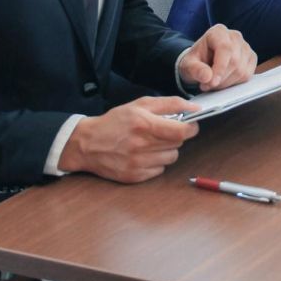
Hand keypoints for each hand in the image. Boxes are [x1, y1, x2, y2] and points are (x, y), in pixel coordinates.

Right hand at [59, 97, 197, 182]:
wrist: (86, 144)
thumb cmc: (115, 122)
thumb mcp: (140, 105)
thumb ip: (170, 104)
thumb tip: (195, 107)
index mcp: (144, 124)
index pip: (181, 131)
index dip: (191, 128)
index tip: (189, 125)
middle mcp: (141, 145)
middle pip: (177, 144)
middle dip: (174, 136)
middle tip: (162, 131)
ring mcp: (137, 163)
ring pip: (171, 158)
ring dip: (166, 150)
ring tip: (151, 143)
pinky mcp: (134, 176)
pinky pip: (159, 170)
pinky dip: (156, 162)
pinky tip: (143, 155)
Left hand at [179, 23, 257, 91]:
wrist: (202, 62)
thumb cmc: (195, 61)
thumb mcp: (188, 65)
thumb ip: (195, 69)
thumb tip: (207, 77)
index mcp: (218, 32)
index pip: (225, 49)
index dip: (220, 68)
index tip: (211, 82)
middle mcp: (235, 36)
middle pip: (235, 61)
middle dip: (220, 78)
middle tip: (206, 85)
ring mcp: (245, 47)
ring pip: (242, 70)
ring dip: (226, 82)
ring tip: (213, 83)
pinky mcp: (251, 58)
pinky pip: (247, 75)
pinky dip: (235, 83)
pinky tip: (224, 81)